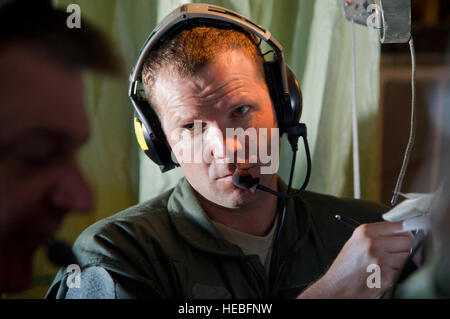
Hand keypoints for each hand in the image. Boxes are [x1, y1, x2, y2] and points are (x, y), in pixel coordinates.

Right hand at [298, 221, 413, 298]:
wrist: (336, 287)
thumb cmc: (345, 268)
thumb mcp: (356, 243)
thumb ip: (376, 235)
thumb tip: (401, 233)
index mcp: (365, 231)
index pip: (398, 225)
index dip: (405, 232)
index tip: (407, 237)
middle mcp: (372, 243)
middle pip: (408, 239)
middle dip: (407, 247)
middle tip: (400, 253)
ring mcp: (380, 260)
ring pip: (408, 255)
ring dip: (403, 261)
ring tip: (389, 265)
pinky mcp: (386, 276)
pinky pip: (403, 270)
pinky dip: (398, 273)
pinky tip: (386, 274)